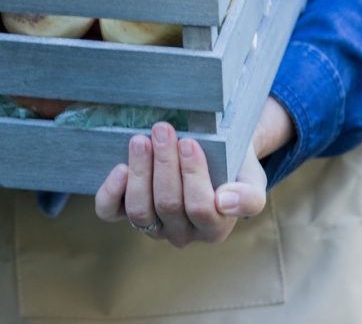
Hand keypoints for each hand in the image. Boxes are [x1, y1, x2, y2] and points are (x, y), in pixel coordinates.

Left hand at [95, 97, 293, 246]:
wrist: (211, 153)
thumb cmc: (231, 165)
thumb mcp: (251, 177)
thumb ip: (249, 195)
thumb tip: (225, 201)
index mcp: (215, 227)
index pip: (201, 208)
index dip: (193, 175)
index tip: (188, 142)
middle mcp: (182, 232)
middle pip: (169, 205)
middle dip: (164, 164)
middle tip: (162, 129)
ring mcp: (152, 225)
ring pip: (140, 209)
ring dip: (139, 172)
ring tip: (141, 140)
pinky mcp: (125, 213)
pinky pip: (110, 211)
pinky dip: (110, 191)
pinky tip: (120, 167)